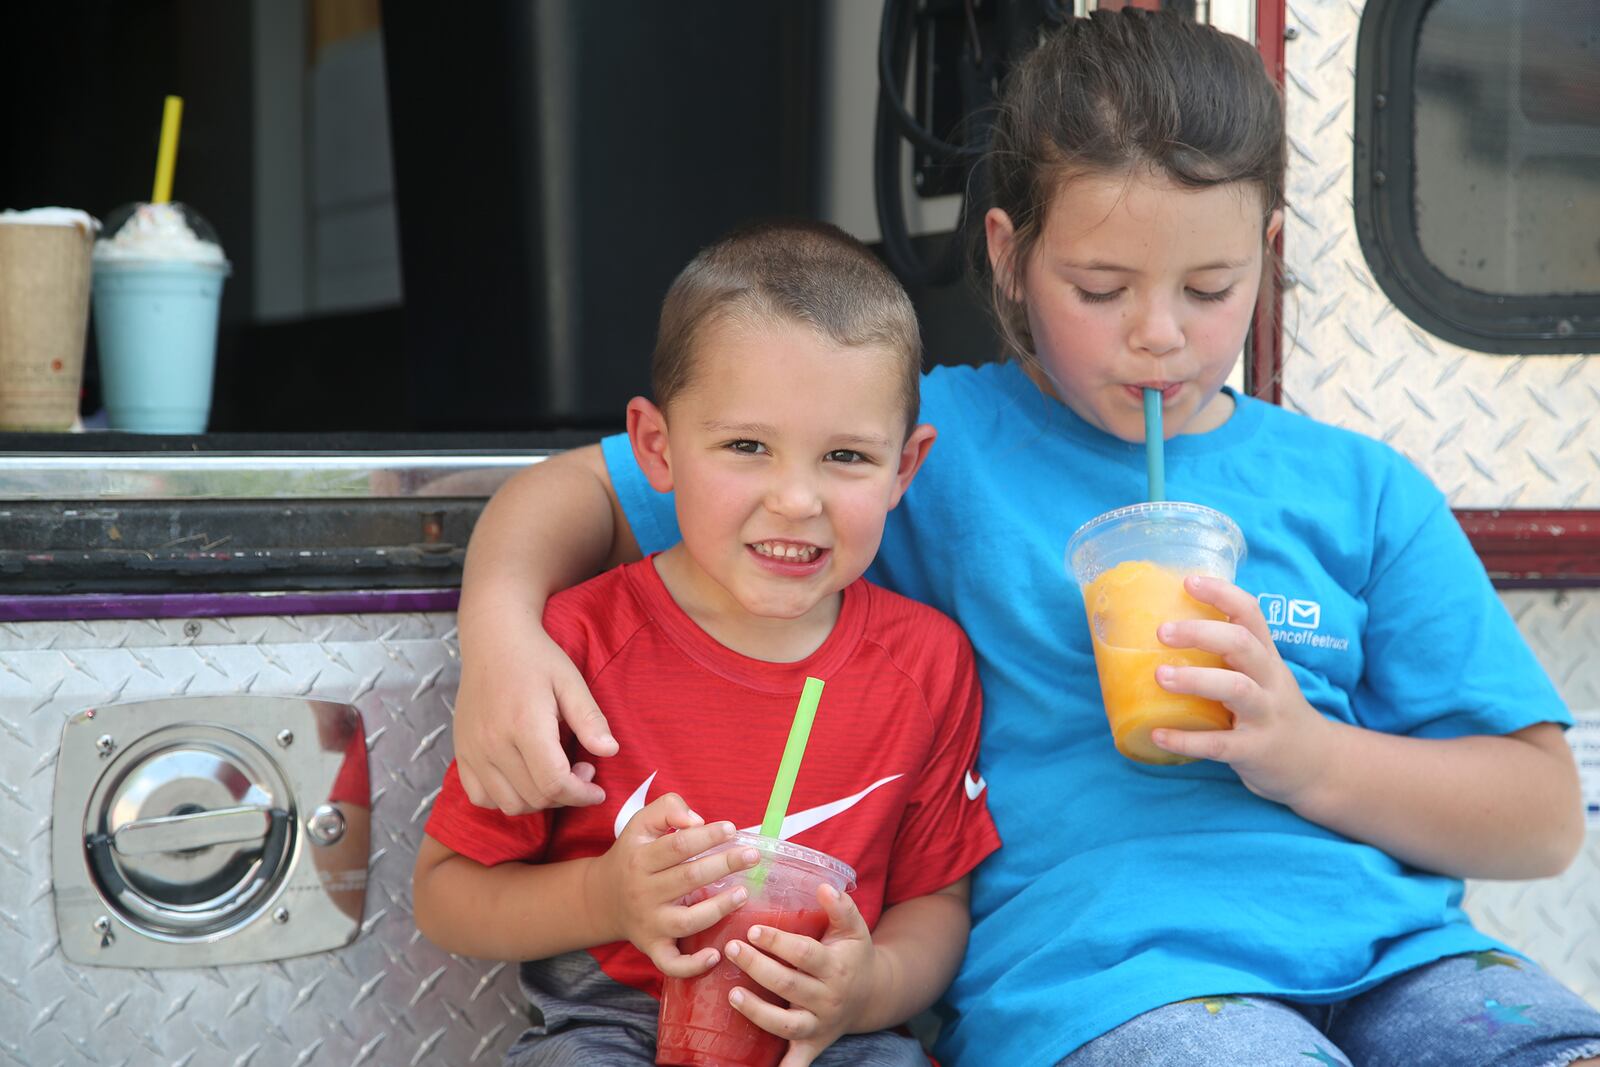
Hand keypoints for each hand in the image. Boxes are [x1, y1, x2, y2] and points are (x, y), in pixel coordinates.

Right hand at [454, 622, 618, 813]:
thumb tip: (610, 751)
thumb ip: (589, 718)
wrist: (493, 640)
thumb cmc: (536, 658)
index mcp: (524, 724)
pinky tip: (523, 779)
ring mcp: (473, 750)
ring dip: (538, 801)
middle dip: (566, 795)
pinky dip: (505, 799)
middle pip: (534, 796)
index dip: (580, 794)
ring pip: (509, 804)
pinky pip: (481, 797)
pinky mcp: (461, 753)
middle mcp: (493, 742)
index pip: (553, 782)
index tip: (596, 790)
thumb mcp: (570, 681)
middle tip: (581, 771)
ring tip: (554, 775)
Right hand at [589, 794, 760, 977]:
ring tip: (743, 894)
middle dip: (724, 865)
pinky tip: (716, 955)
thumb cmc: (632, 854)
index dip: (707, 837)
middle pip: (688, 878)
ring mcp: (649, 923)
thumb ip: (668, 809)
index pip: (678, 846)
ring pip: (687, 921)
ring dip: (718, 909)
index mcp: (640, 859)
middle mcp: (643, 892)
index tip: (732, 829)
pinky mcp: (653, 947)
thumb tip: (697, 821)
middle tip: (752, 856)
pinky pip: (671, 963)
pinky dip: (692, 965)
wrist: (602, 897)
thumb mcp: (641, 823)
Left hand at [724, 883, 876, 1066]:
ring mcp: (819, 1024)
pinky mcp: (813, 1043)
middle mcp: (827, 998)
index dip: (778, 942)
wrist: (874, 994)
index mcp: (835, 967)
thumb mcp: (853, 928)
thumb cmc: (853, 954)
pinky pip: (797, 1062)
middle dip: (757, 967)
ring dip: (757, 1012)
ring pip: (785, 1024)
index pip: (804, 954)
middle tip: (731, 949)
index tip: (752, 929)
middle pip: (788, 985)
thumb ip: (841, 906)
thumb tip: (824, 886)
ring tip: (731, 995)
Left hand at [1148, 575, 1331, 806]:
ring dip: (1195, 680)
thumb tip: (1165, 629)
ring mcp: (1265, 715)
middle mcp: (1269, 680)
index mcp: (1266, 657)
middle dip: (1202, 633)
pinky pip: (1220, 744)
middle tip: (1162, 632)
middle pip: (1242, 645)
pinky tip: (1158, 734)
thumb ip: (1227, 656)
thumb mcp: (1260, 676)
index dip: (1222, 593)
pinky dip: (1186, 739)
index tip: (1188, 581)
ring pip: (1236, 689)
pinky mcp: (1256, 750)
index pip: (1250, 613)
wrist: (1316, 764)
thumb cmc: (1271, 710)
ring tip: (1160, 676)